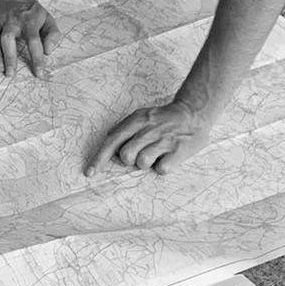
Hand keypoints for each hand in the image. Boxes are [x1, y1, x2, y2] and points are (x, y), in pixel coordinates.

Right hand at [0, 0, 58, 77]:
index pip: (34, 41)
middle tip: (10, 74)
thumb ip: (53, 35)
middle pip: (8, 39)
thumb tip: (48, 51)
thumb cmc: (30, 11)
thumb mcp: (48, 19)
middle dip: (9, 58)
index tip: (39, 74)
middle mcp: (11, 19)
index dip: (37, 58)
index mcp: (29, 20)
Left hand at [86, 99, 212, 176]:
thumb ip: (124, 128)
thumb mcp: (142, 115)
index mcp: (137, 120)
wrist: (194, 113)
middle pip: (126, 156)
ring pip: (142, 163)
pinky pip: (161, 169)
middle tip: (143, 151)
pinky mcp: (178, 151)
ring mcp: (164, 140)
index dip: (99, 158)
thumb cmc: (164, 118)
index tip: (90, 172)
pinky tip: (168, 156)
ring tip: (157, 153)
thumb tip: (108, 143)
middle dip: (131, 159)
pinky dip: (163, 166)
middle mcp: (149, 130)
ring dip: (147, 162)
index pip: (112, 141)